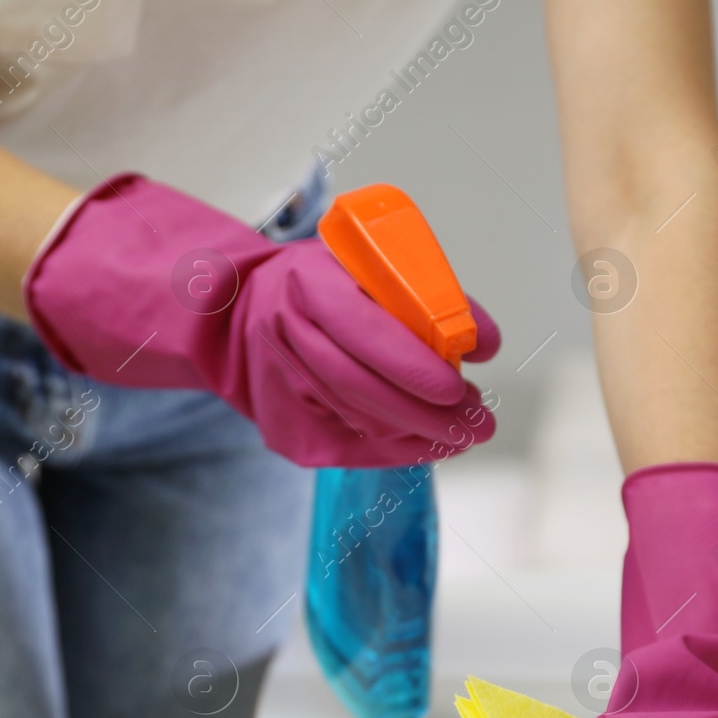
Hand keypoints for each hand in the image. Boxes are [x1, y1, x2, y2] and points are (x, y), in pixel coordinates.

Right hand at [24, 175, 499, 466]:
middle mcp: (287, 340)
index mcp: (308, 287)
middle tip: (479, 423)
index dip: (419, 371)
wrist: (232, 319)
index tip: (462, 387)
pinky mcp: (285, 434)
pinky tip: (422, 442)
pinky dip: (395, 449)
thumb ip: (426, 297)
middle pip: (371, 393)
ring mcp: (281, 392)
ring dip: (422, 437)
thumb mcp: (365, 268)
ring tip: (460, 432)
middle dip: (434, 417)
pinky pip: (352, 449)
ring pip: (365, 427)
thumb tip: (485, 342)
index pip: (370, 338)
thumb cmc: (316, 287)